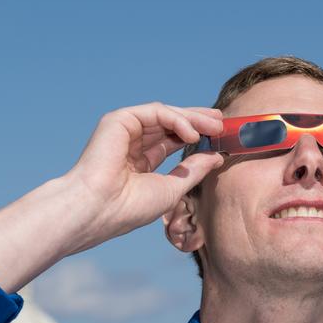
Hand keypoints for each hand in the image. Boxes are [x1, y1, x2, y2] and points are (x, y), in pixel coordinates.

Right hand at [61, 102, 225, 247]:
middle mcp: (130, 143)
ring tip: (215, 127)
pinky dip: (176, 120)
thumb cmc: (129, 207)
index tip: (219, 137)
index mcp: (138, 162)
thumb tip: (216, 156)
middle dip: (197, 121)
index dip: (195, 136)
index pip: (170, 141)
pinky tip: (192, 134)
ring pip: (164, 115)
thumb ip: (193, 171)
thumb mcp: (172, 188)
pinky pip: (155, 112)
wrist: (100, 210)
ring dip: (192, 119)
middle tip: (222, 122)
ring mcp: (123, 130)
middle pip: (169, 124)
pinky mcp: (118, 120)